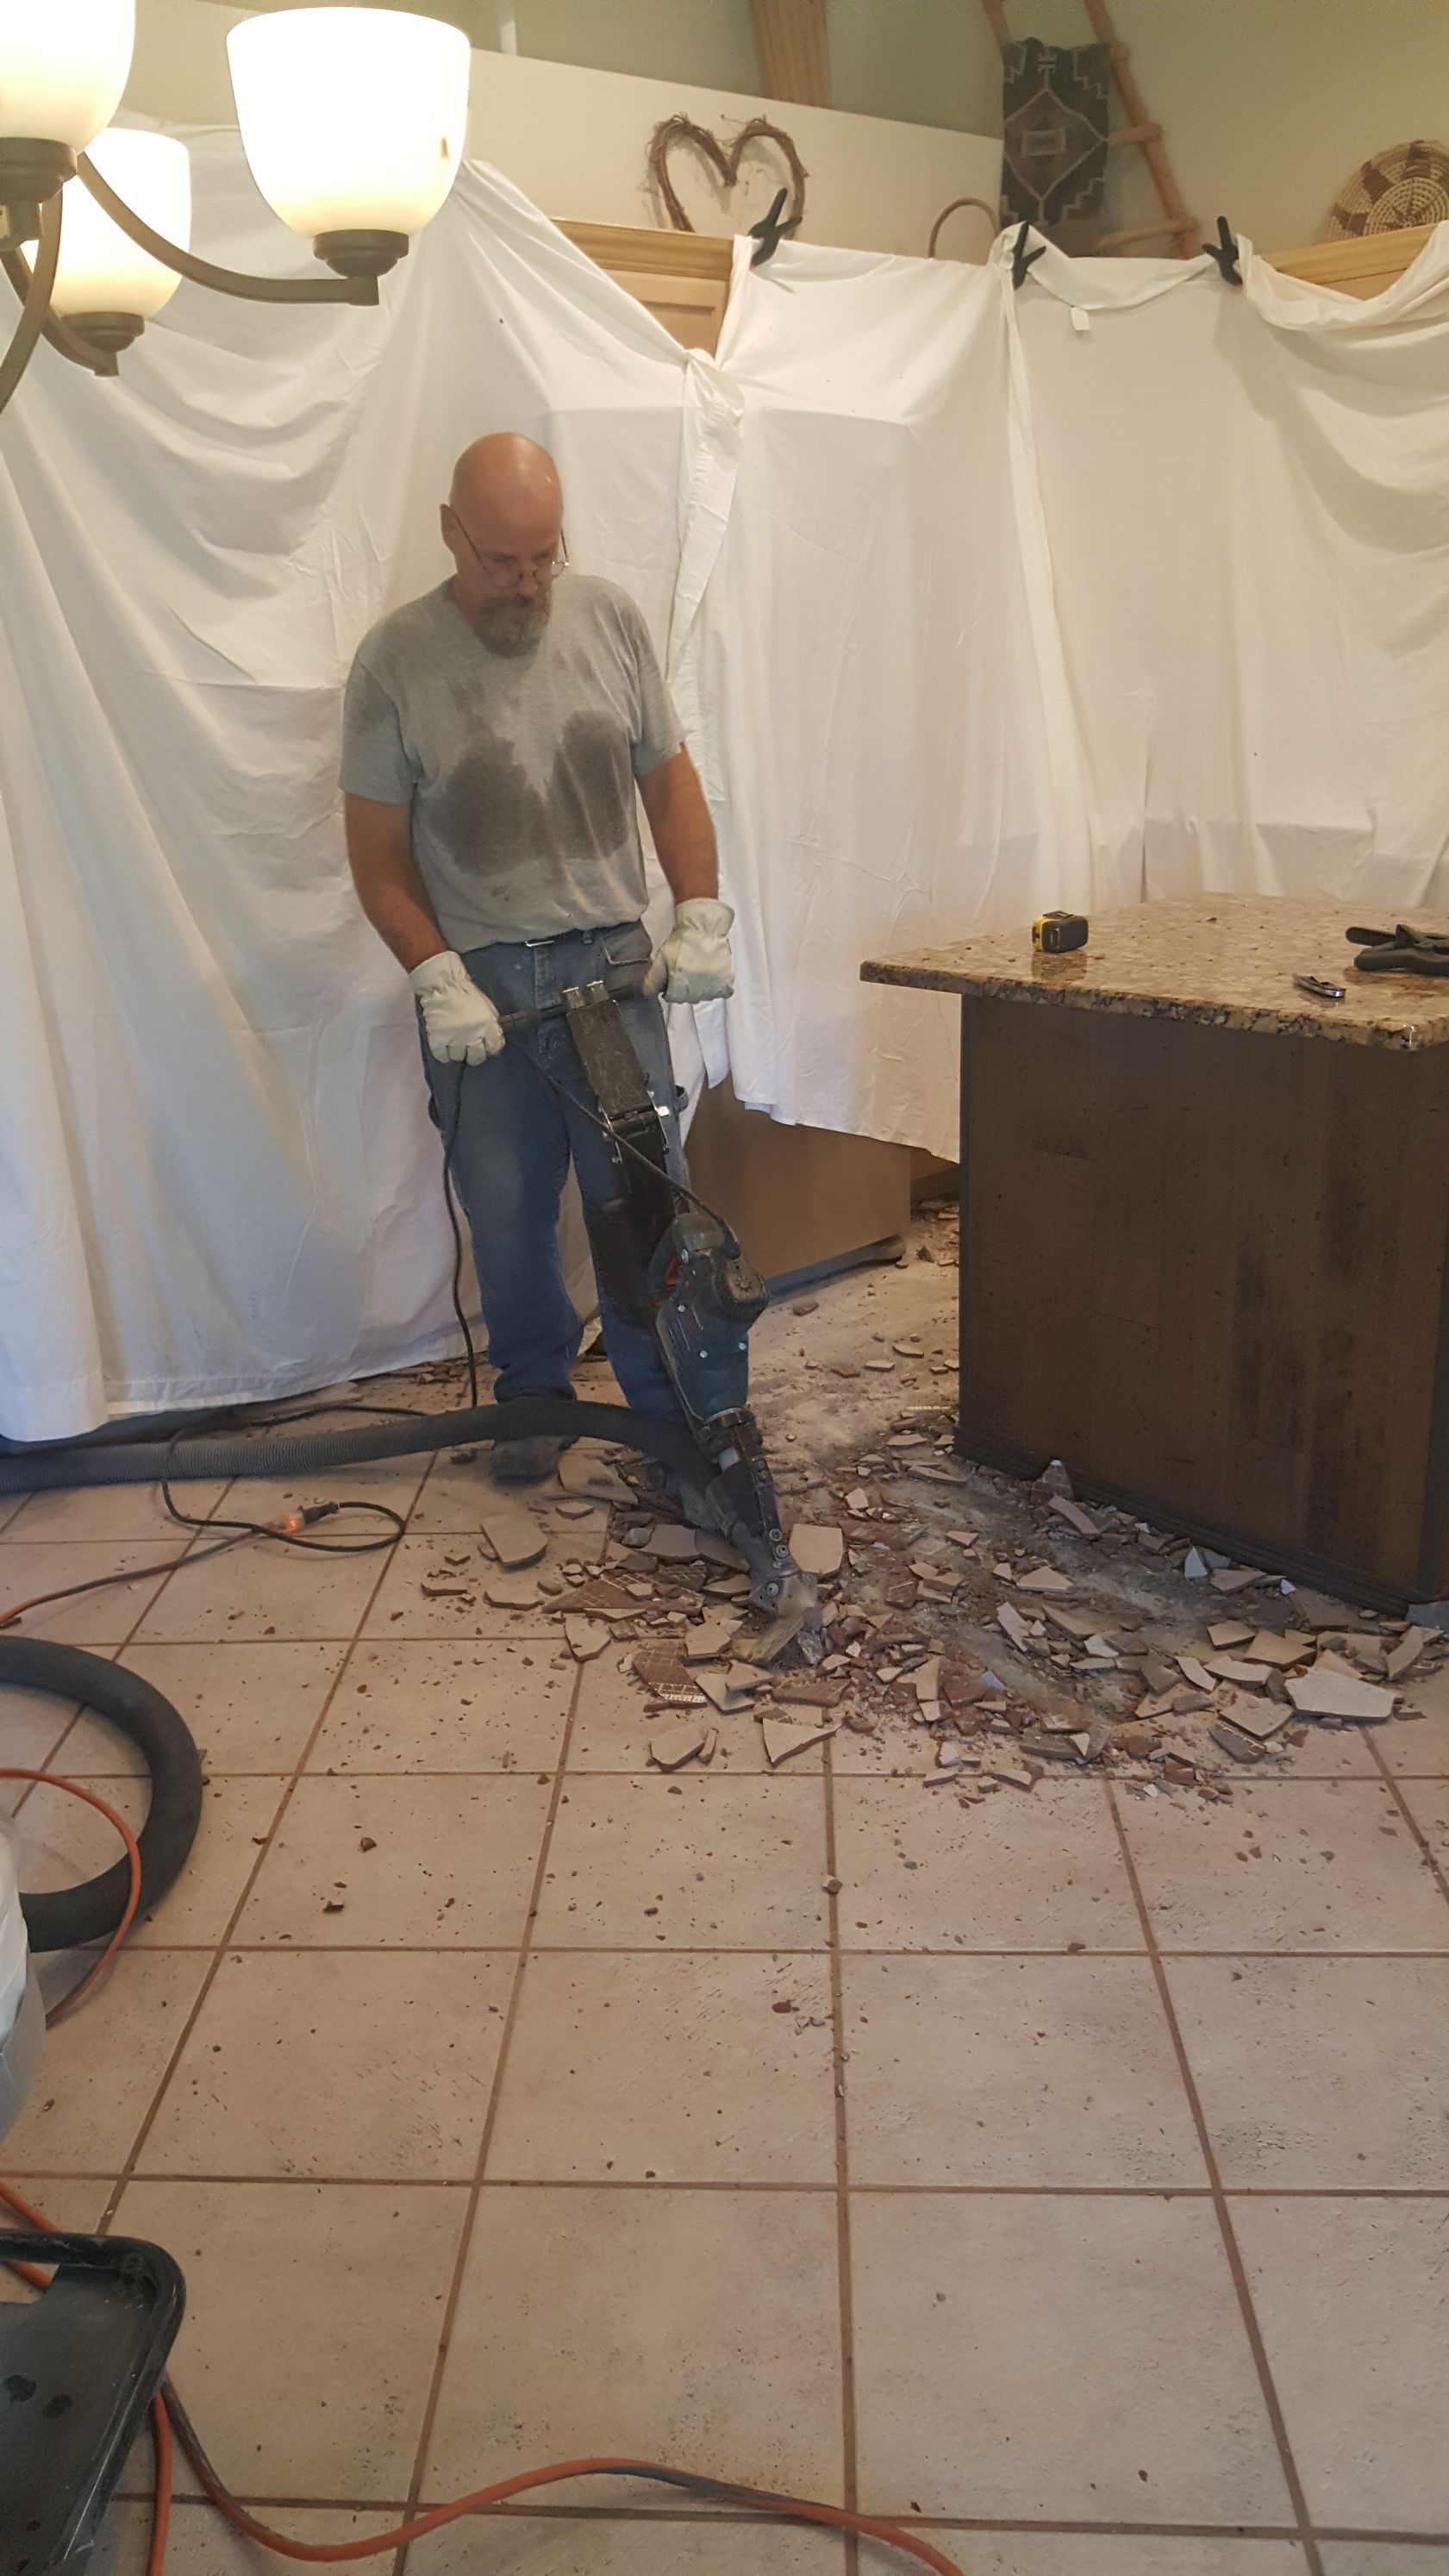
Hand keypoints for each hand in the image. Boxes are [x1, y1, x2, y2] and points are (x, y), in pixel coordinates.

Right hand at [409, 950, 505, 1064]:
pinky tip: (444, 1046)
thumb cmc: (466, 992)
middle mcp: (473, 1036)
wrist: (442, 985)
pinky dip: (443, 1054)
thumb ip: (491, 1023)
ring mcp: (455, 1040)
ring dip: (457, 1052)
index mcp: (488, 1026)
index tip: (486, 1045)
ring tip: (453, 1043)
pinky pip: (442, 1056)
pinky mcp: (438, 1040)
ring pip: (458, 1057)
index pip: (495, 1048)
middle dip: (474, 1054)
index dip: (490, 1047)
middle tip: (469, 1047)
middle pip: (477, 1058)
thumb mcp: (486, 1007)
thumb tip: (491, 1037)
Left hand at [643, 898, 734, 1004]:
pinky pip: (723, 992)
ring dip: (701, 989)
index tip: (672, 979)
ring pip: (706, 996)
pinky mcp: (726, 981)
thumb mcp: (660, 960)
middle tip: (686, 973)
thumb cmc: (680, 943)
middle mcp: (697, 992)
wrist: (703, 928)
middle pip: (690, 998)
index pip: (674, 999)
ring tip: (699, 973)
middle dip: (685, 989)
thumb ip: (651, 980)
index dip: (671, 989)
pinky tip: (713, 978)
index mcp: (680, 988)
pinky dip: (718, 988)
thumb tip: (645, 994)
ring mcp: (713, 988)